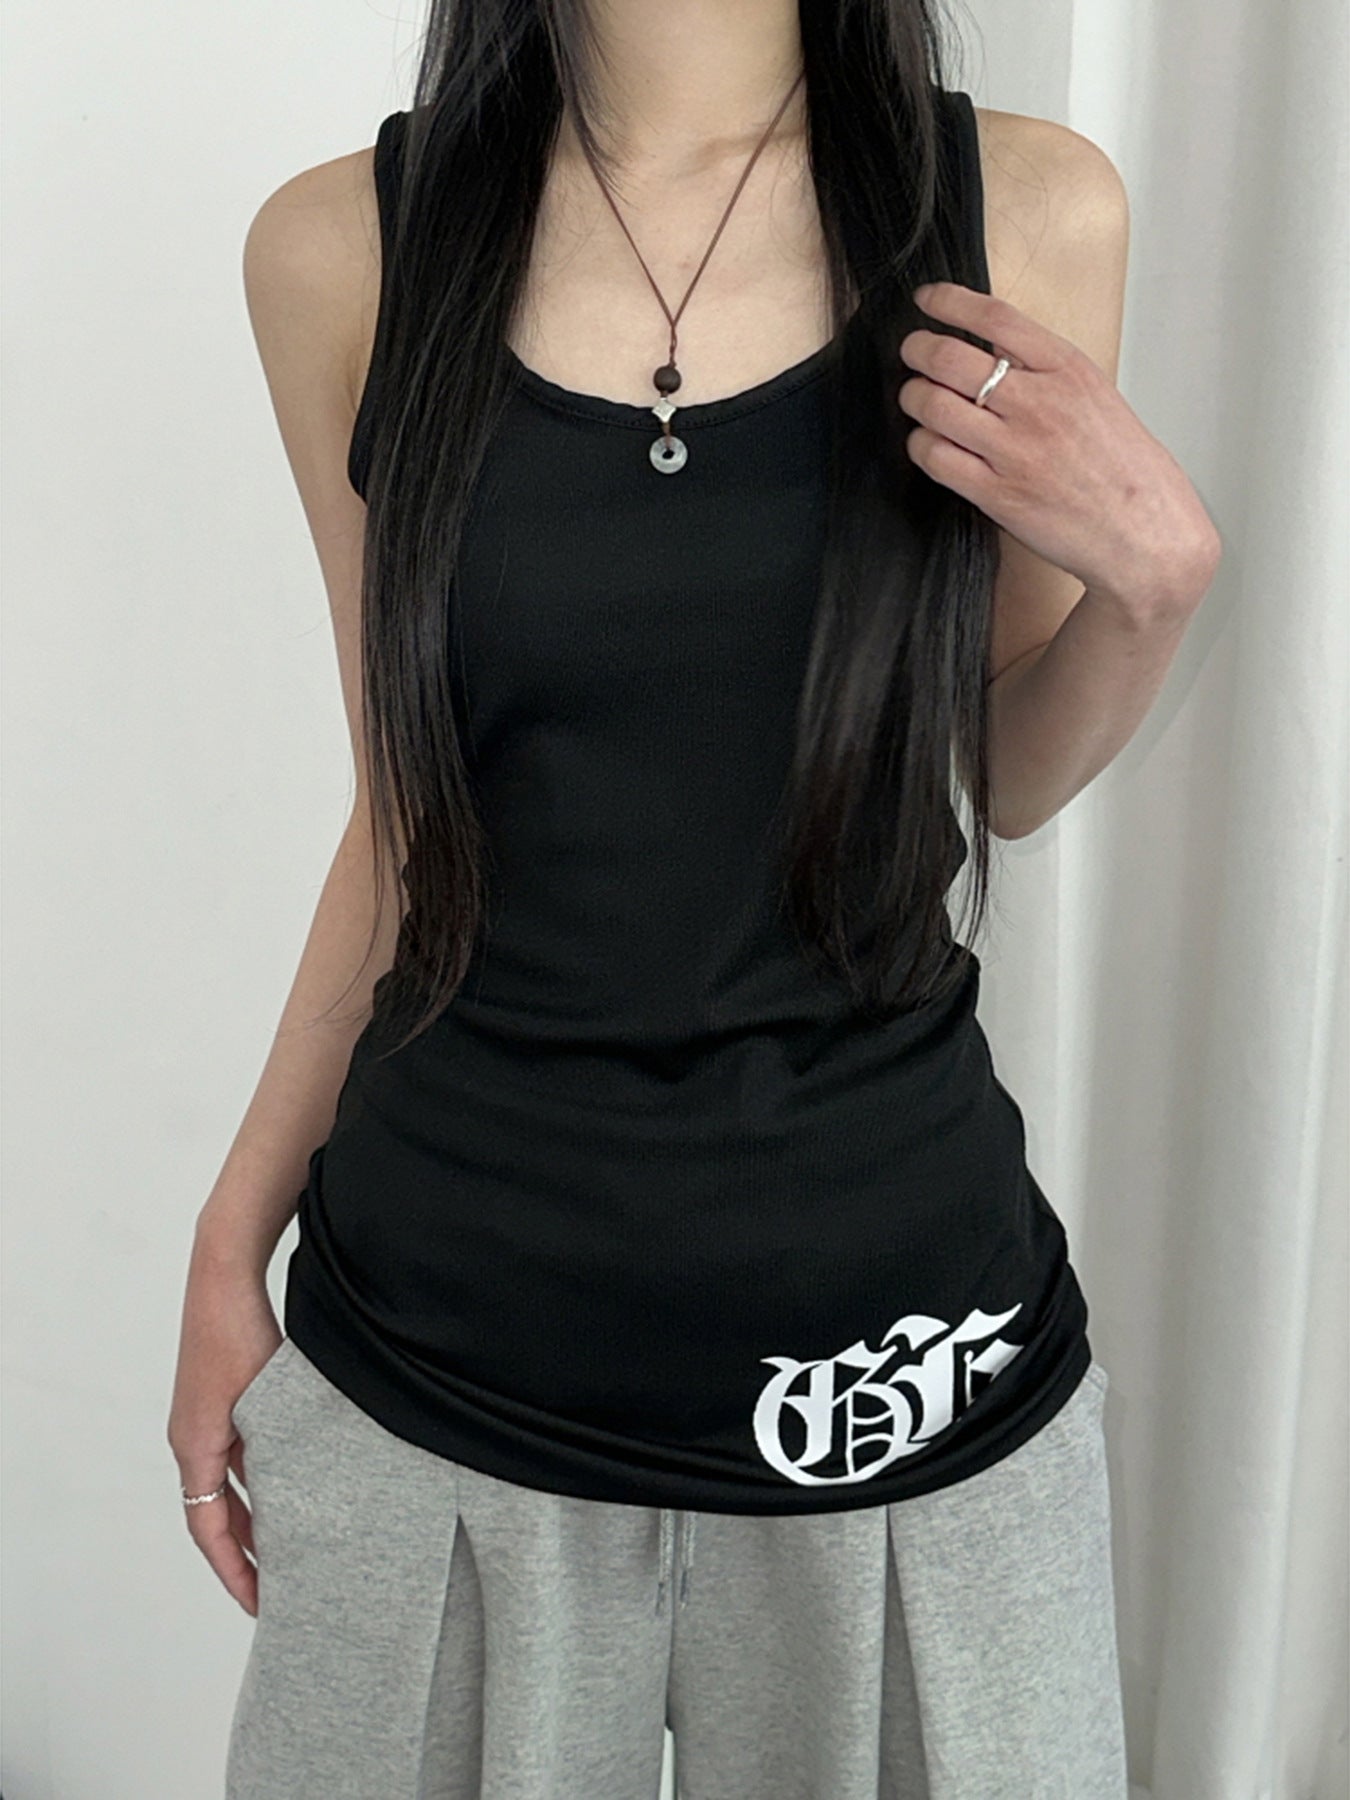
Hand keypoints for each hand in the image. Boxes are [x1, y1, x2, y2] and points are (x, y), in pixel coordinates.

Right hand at [167, 1253, 282, 1617]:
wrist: (224, 1273)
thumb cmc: (240, 1330)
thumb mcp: (263, 1399)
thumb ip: (278, 1449)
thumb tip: (307, 1497)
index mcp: (195, 1445)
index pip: (208, 1529)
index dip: (234, 1570)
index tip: (259, 1603)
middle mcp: (193, 1437)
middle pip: (216, 1513)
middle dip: (245, 1553)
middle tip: (280, 1588)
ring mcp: (206, 1418)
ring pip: (228, 1484)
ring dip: (255, 1515)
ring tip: (291, 1546)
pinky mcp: (222, 1399)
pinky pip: (237, 1454)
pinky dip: (261, 1477)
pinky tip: (294, 1485)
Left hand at [898, 282, 1221, 616]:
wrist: (1144, 533)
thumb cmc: (1123, 468)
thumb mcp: (1094, 395)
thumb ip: (1044, 368)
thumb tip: (988, 345)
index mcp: (1067, 369)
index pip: (995, 317)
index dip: (949, 302)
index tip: (927, 299)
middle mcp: (1038, 403)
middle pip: (949, 357)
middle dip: (917, 350)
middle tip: (912, 353)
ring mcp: (1015, 450)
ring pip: (932, 405)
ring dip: (913, 398)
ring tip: (917, 400)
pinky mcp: (997, 494)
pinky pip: (935, 457)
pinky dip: (921, 444)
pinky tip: (930, 443)